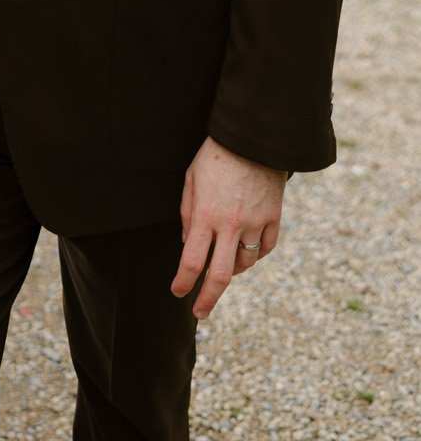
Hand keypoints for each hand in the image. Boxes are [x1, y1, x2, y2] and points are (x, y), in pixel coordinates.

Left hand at [171, 136, 286, 319]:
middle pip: (220, 276)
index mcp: (206, 215)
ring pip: (244, 264)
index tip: (177, 293)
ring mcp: (254, 224)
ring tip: (222, 266)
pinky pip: (264, 249)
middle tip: (200, 312)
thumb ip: (188, 213)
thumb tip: (189, 243)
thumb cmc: (216, 157)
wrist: (253, 139)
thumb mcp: (191, 179)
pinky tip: (245, 251)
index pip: (192, 260)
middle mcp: (230, 225)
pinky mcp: (273, 219)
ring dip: (231, 271)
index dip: (183, 282)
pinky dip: (254, 255)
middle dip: (208, 299)